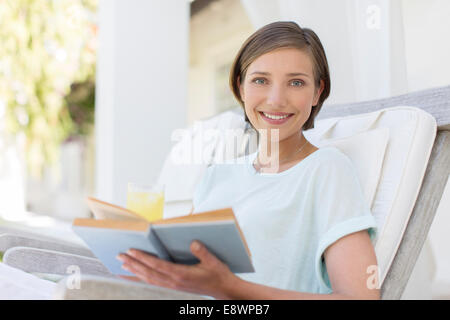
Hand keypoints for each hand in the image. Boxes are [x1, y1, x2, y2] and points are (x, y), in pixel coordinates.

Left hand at [116, 241, 237, 298]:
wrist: (223, 290)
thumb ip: (202, 252)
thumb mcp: (213, 261)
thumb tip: (193, 243)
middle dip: (133, 264)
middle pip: (148, 273)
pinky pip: (154, 283)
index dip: (143, 258)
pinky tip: (136, 275)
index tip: (131, 251)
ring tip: (122, 265)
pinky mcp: (174, 287)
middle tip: (119, 256)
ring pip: (149, 279)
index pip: (157, 265)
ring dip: (135, 272)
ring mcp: (173, 286)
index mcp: (181, 275)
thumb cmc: (218, 274)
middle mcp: (174, 282)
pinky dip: (142, 279)